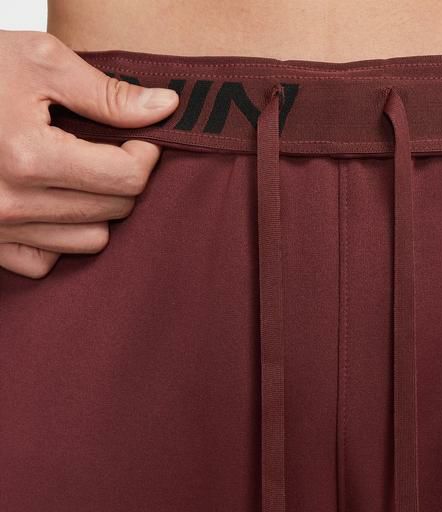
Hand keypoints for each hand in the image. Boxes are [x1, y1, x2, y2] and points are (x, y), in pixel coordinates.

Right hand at [0, 30, 179, 278]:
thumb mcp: (37, 61)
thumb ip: (106, 93)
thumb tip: (166, 108)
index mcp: (29, 156)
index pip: (127, 177)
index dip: (146, 154)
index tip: (141, 137)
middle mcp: (12, 203)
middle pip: (115, 209)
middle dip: (125, 177)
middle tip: (112, 149)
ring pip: (91, 241)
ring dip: (98, 209)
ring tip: (81, 174)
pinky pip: (48, 261)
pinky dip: (59, 237)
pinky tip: (52, 203)